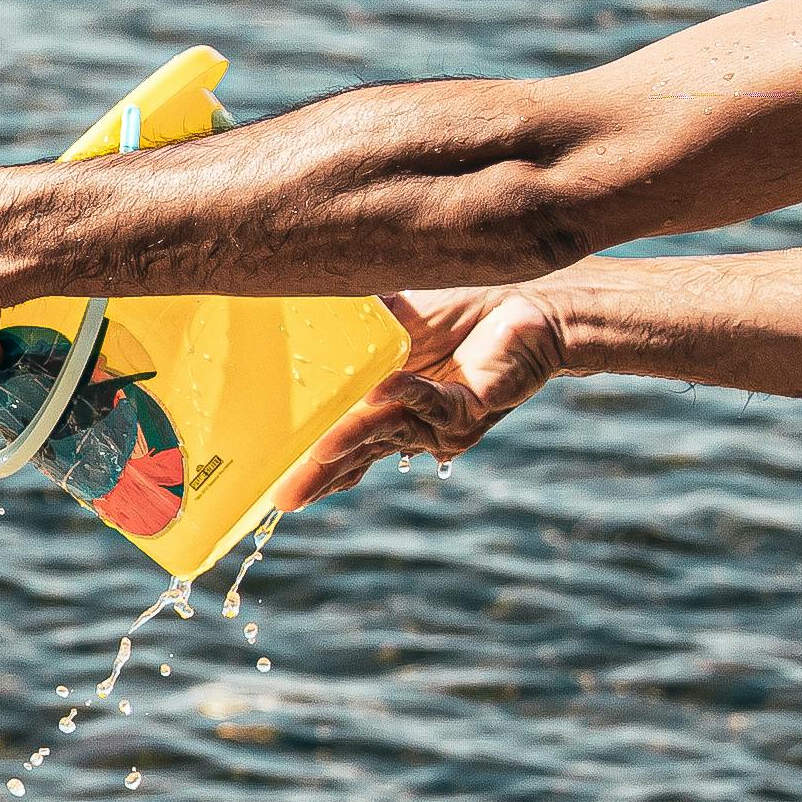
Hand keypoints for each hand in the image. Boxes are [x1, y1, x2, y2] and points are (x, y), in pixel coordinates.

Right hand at [275, 286, 562, 512]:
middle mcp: (411, 424)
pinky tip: (380, 391)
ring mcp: (438, 422)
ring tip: (316, 456)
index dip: (311, 463)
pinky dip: (404, 394)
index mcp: (388, 408)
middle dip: (318, 477)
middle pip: (356, 456)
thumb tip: (302, 302)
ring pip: (385, 435)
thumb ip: (355, 320)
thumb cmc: (464, 311)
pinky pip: (429, 403)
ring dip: (350, 444)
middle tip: (283, 499)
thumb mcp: (395, 314)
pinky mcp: (468, 408)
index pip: (344, 443)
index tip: (272, 483)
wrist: (529, 306)